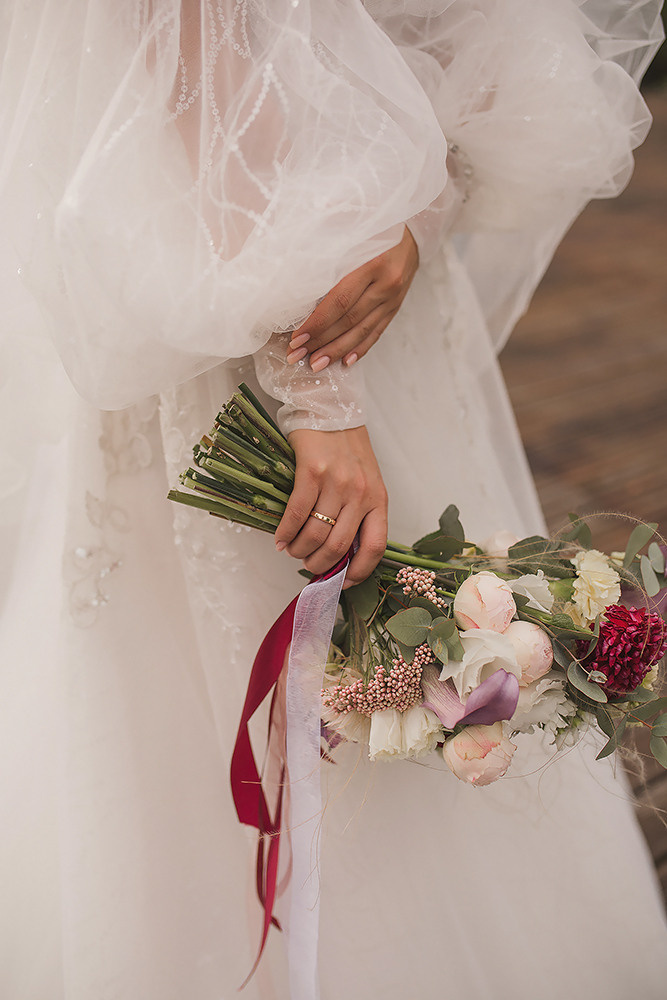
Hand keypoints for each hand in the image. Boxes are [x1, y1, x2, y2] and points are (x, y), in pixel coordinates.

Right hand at [275, 426, 387, 587]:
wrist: (330, 408)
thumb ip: (359, 510)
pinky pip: (297, 513)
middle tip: (308, 565)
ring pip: (317, 533)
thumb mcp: (365, 479)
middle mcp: (360, 493)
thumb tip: (340, 551)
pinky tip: (280, 538)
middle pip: (340, 546)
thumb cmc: (347, 446)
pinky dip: (286, 532)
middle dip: (320, 564)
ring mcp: (336, 482)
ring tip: (292, 550)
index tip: (342, 583)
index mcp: (378, 498)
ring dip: (300, 550)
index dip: (359, 572)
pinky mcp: (312, 472)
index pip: (375, 546)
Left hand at [286, 225, 418, 371]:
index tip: (297, 338)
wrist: (416, 226)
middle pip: (349, 320)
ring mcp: (393, 298)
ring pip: (362, 331)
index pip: (339, 301)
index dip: (317, 323)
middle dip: (321, 341)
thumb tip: (295, 268)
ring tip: (317, 364)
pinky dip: (361, 348)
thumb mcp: (353, 226)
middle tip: (298, 356)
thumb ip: (329, 245)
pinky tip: (346, 361)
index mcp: (373, 263)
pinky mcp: (396, 306)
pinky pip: (378, 332)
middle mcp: (386, 284)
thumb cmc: (376, 224)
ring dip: (337, 350)